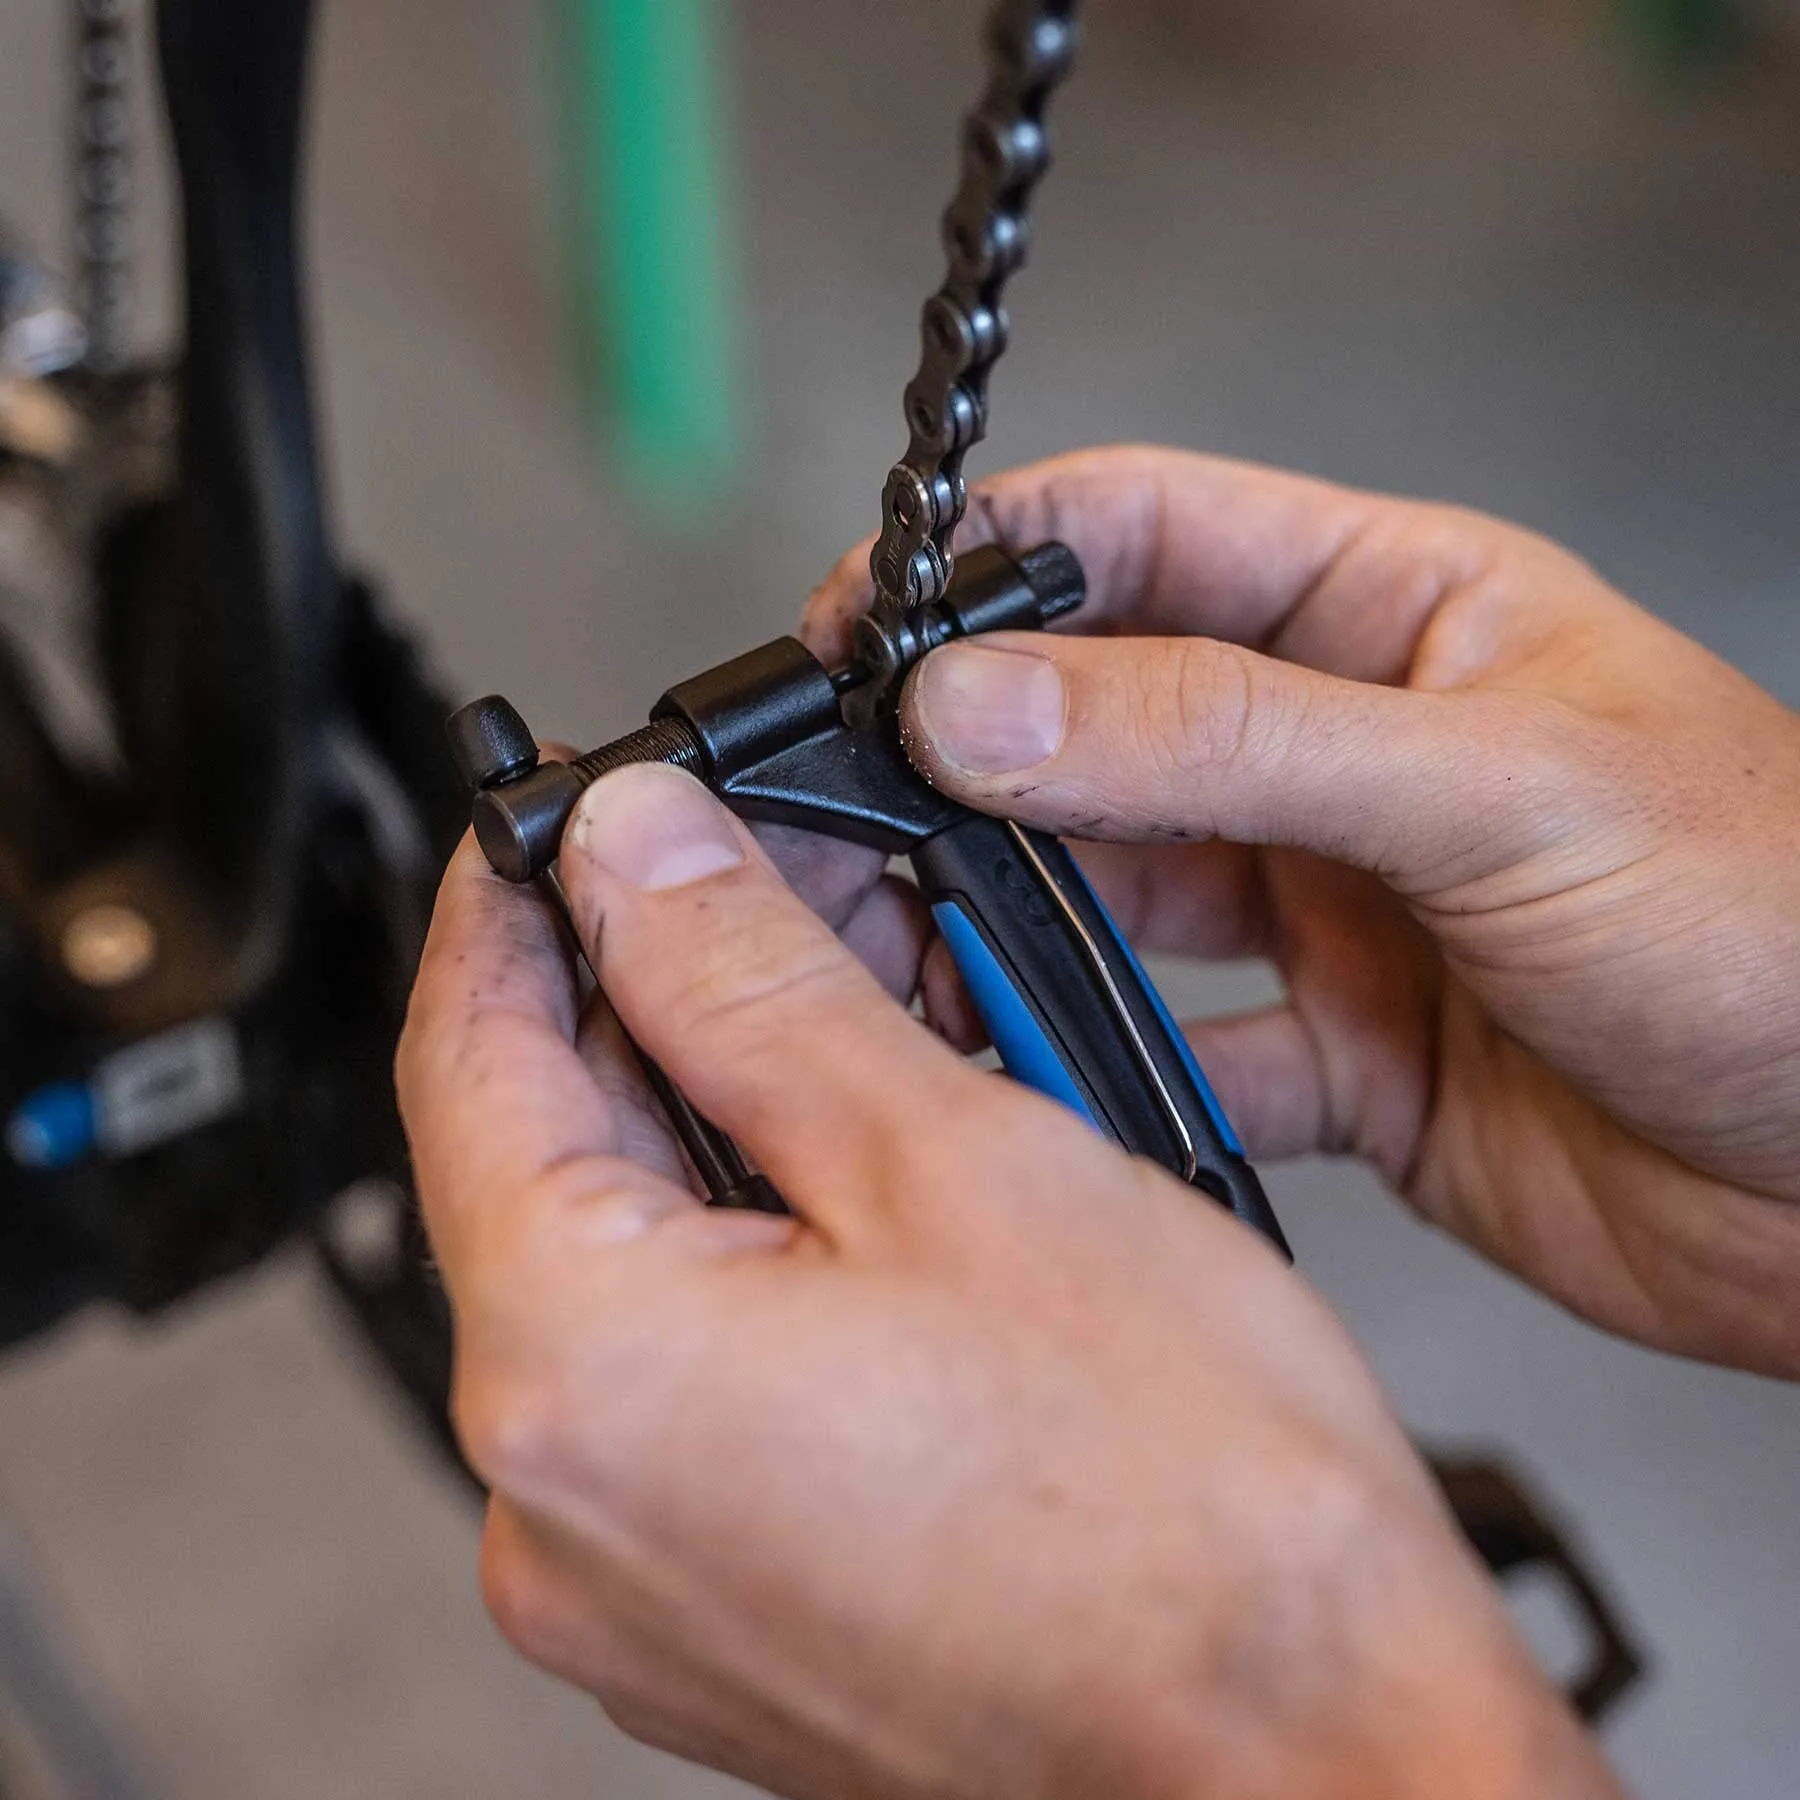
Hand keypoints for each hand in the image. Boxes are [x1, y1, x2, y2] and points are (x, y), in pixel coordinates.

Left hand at [398, 772, 1612, 1799]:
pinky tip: (862, 1204)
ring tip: (848, 1041)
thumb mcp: (952, 1157)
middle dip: (651, 1011)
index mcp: (581, 1376)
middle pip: (548, 1166)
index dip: (509, 908)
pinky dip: (747, 1266)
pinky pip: (680, 1383)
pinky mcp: (711, 1616)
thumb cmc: (1189, 1510)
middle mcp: (561, 1508)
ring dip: (717, 1135)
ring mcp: (632, 1581)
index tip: (549, 828)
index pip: (466, 1059)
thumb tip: (636, 855)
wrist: (1316, 1752)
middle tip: (755, 904)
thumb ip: (753, 983)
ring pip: (623, 1271)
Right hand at [807, 445, 1799, 1376]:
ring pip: (1111, 892)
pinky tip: (1042, 1080)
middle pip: (1096, 722)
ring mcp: (1328, 906)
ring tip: (908, 946)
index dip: (990, 563)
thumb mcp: (1492, 786)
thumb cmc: (1784, 923)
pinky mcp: (1333, 1052)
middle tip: (846, 813)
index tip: (863, 628)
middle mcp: (1337, 754)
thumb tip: (990, 699)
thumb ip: (1228, 736)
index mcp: (1390, 617)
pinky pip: (1176, 1050)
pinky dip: (1102, 1069)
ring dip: (1010, 919)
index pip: (1144, 535)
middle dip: (965, 763)